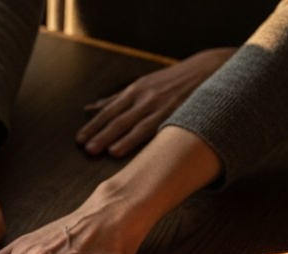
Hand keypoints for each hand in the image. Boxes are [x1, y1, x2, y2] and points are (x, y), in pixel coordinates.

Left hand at [78, 48, 234, 157]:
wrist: (208, 69)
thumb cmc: (170, 81)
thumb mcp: (142, 85)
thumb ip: (115, 99)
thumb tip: (89, 109)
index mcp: (135, 90)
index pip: (110, 110)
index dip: (94, 125)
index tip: (79, 139)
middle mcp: (146, 97)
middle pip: (120, 118)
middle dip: (103, 134)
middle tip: (87, 149)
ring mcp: (163, 105)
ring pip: (139, 124)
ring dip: (124, 138)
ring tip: (109, 151)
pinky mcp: (179, 113)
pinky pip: (162, 128)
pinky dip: (150, 138)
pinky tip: (144, 148)